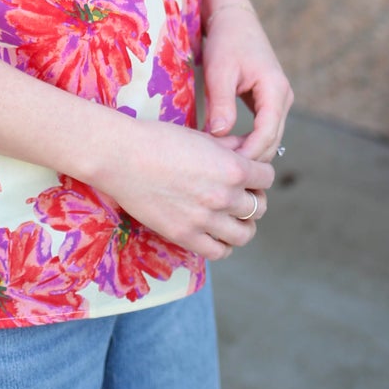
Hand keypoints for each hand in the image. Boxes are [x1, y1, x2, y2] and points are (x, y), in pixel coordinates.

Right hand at [91, 116, 274, 259]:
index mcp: (232, 168)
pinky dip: (223, 245)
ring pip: (245, 234)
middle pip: (259, 208)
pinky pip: (219, 251)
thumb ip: (230, 149)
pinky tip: (215, 233)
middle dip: (253, 200)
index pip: (267, 178)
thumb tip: (247, 154)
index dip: (259, 175)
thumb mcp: (202, 137)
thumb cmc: (159, 140)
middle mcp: (224, 196)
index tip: (249, 176)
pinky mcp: (185, 236)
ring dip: (242, 226)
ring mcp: (205, 219)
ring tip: (231, 218)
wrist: (122, 156)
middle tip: (239, 196)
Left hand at [202, 4, 293, 163]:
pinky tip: (228, 150)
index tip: (227, 167)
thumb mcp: (219, 72)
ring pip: (269, 138)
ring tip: (222, 163)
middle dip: (250, 158)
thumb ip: (221, 103)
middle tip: (221, 171)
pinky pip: (264, 130)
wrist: (234, 21)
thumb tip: (218, 134)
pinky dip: (249, 142)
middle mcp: (283, 97)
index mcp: (275, 89)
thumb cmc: (226, 42)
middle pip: (272, 140)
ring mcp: (279, 101)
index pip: (267, 133)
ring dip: (249, 152)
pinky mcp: (270, 102)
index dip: (249, 153)